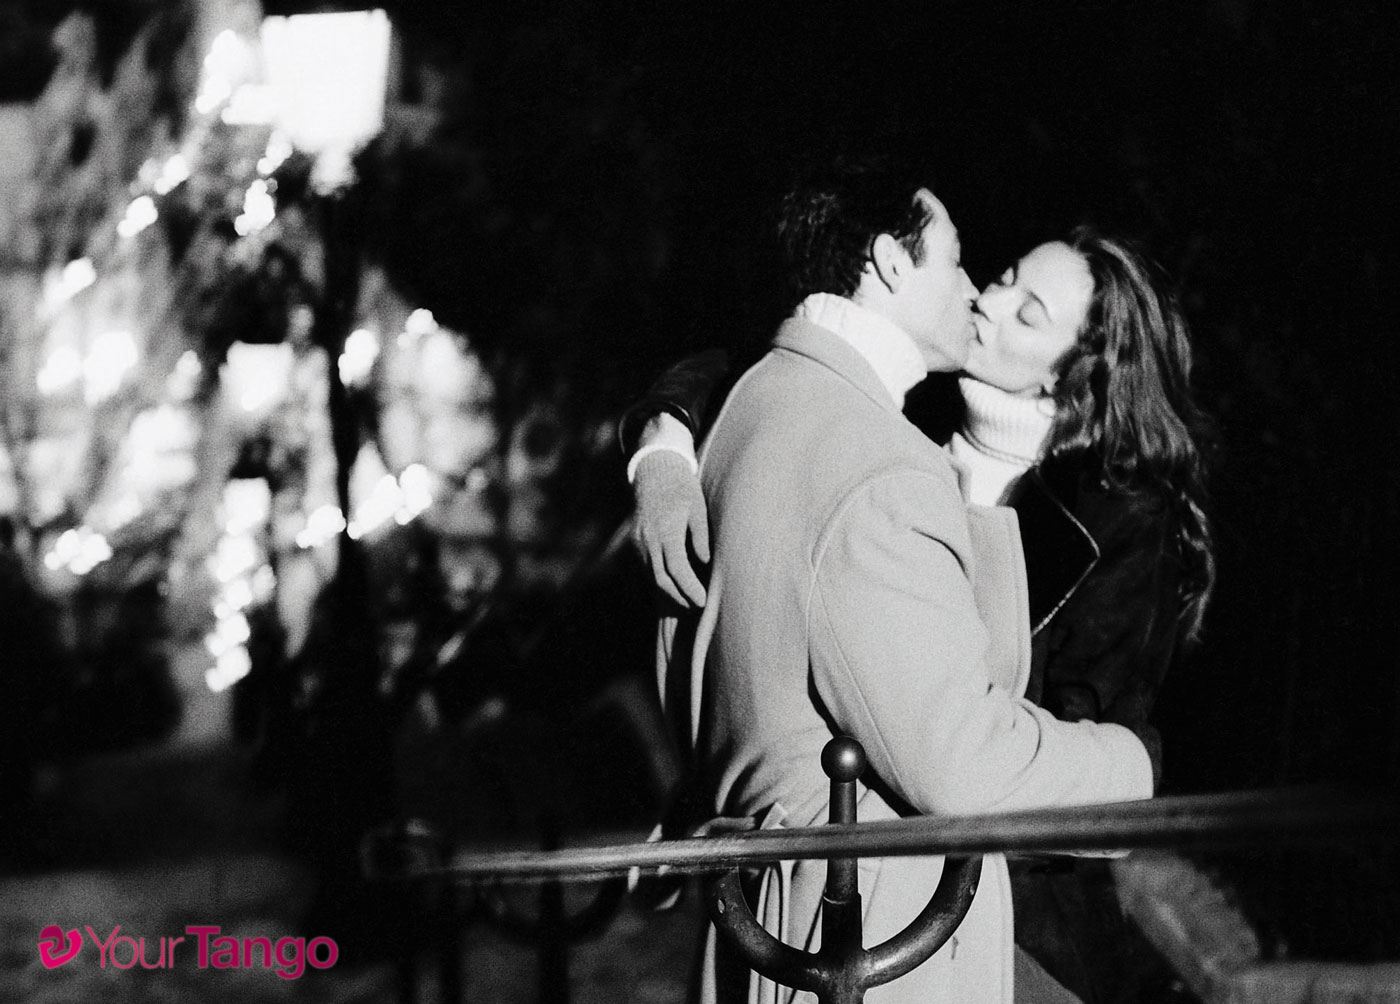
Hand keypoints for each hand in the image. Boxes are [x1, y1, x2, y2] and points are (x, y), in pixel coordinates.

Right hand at [631, 451, 710, 606]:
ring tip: (689, 602)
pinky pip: (647, 567)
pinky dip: (660, 580)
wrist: (654, 471)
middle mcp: (648, 538)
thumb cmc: (682, 489)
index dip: (690, 588)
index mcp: (666, 530)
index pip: (677, 568)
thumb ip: (701, 536)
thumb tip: (704, 562)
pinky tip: (674, 587)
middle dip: (679, 597)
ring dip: (669, 592)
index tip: (703, 601)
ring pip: (651, 576)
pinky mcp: (635, 542)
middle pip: (661, 578)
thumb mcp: (698, 508)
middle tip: (698, 606)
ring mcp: (638, 541)